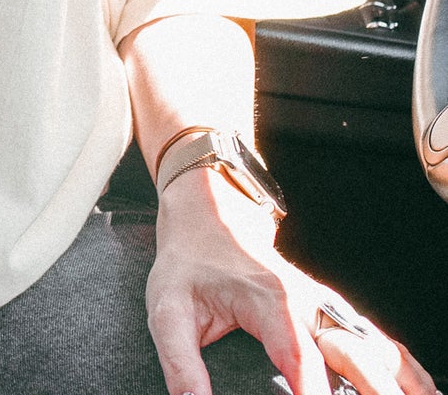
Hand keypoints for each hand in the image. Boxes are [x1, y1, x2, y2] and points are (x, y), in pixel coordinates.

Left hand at [147, 169, 436, 394]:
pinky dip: (404, 370)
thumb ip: (181, 363)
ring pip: (378, 351)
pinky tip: (422, 391)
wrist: (210, 212)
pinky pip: (380, 344)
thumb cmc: (189, 262)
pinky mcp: (335, 313)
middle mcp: (309, 304)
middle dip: (370, 393)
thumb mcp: (166, 308)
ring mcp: (327, 308)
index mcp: (270, 302)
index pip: (302, 360)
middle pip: (356, 358)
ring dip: (395, 384)